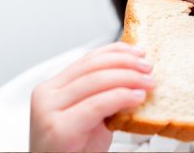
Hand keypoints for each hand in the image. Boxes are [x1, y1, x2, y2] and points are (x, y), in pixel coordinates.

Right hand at [29, 42, 154, 151]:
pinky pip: (96, 105)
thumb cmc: (73, 152)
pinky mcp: (58, 128)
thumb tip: (133, 77)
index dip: (115, 52)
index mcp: (52, 88)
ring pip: (95, 82)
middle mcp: (46, 95)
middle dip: (125, 63)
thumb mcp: (88, 117)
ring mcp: (48, 110)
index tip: (138, 51)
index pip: (87, 60)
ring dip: (127, 78)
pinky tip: (136, 98)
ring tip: (147, 83)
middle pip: (92, 67)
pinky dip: (120, 97)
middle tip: (148, 68)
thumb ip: (102, 95)